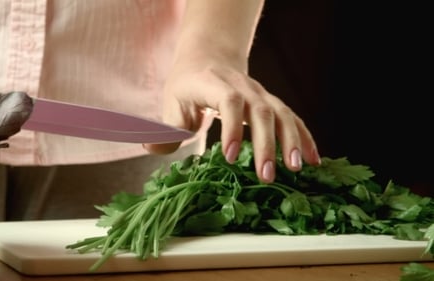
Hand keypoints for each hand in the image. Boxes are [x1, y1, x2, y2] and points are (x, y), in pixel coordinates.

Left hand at [143, 52, 320, 182]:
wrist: (209, 58)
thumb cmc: (187, 84)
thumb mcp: (169, 102)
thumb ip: (164, 128)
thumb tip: (151, 147)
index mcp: (214, 84)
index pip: (228, 101)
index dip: (231, 127)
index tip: (228, 156)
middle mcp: (243, 87)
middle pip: (261, 111)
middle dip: (266, 144)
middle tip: (266, 175)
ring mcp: (261, 94)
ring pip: (283, 114)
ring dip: (292, 141)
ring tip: (297, 168)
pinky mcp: (272, 104)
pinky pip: (292, 119)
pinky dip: (305, 138)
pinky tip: (314, 160)